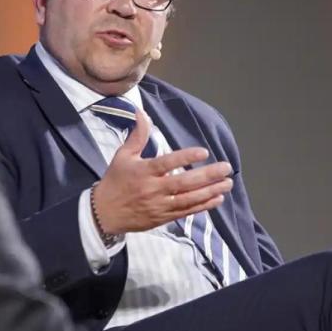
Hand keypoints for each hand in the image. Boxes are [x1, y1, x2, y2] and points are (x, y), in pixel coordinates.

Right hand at [92, 109, 233, 234]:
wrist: (104, 213)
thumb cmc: (115, 181)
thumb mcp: (123, 156)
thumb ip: (137, 136)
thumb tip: (141, 112)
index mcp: (143, 171)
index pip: (167, 163)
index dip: (185, 158)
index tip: (203, 152)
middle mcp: (153, 189)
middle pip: (184, 183)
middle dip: (207, 175)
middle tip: (226, 167)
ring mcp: (159, 205)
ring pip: (189, 199)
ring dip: (210, 191)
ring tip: (227, 183)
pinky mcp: (163, 218)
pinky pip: (186, 211)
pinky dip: (203, 206)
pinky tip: (217, 199)